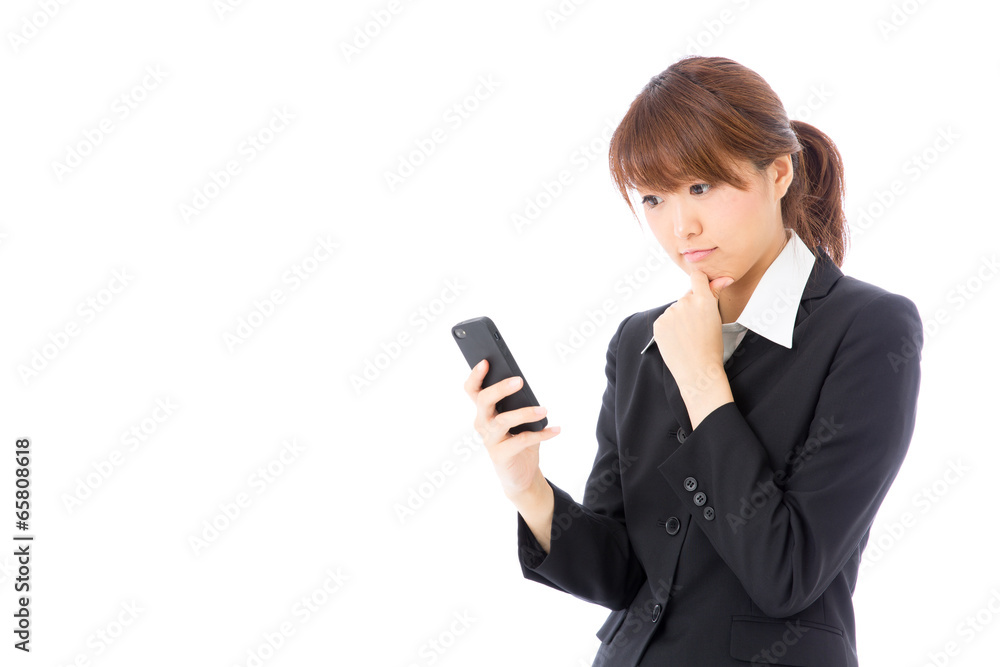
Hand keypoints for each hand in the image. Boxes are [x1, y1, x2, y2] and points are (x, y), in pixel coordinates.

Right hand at [464, 359, 560, 500]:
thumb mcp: (517, 419)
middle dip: (500, 388)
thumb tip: (523, 384)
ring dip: (525, 412)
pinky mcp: (501, 455)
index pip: (473, 390)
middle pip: (484, 400)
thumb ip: (517, 403)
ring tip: (544, 409)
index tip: (486, 361)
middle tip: (519, 380)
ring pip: (503, 420)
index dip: (475, 376)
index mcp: (484, 411)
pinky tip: (555, 430)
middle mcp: (483, 424)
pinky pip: (521, 441)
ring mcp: (490, 440)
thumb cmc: (518, 440)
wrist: (521, 474)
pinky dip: (541, 434)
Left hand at [653, 270, 734, 419]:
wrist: (697, 370)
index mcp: (703, 300)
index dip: (700, 282)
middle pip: (686, 296)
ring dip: (680, 318)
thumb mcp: (716, 318)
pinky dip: (670, 327)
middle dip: (691, 307)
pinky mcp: (659, 323)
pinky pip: (665, 319)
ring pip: (675, 309)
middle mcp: (684, 303)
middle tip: (698, 327)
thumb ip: (715, 294)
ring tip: (688, 336)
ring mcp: (670, 313)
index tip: (702, 290)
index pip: (697, 276)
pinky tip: (678, 339)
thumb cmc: (711, 346)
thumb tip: (725, 278)